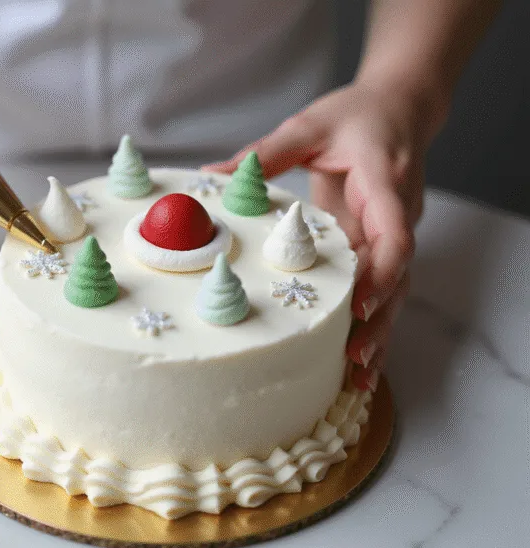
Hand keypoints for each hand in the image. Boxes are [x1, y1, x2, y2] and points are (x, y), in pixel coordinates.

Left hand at [203, 81, 434, 390]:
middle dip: (377, 317)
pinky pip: (381, 289)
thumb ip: (264, 154)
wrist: (398, 109)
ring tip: (357, 374)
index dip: (382, 270)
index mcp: (386, 184)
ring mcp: (392, 235)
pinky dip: (370, 324)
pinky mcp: (380, 248)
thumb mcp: (307, 127)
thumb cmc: (355, 115)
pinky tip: (355, 362)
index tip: (361, 301)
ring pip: (394, 291)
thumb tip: (212, 174)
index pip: (395, 234)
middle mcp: (398, 216)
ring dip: (377, 331)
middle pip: (398, 276)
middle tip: (353, 354)